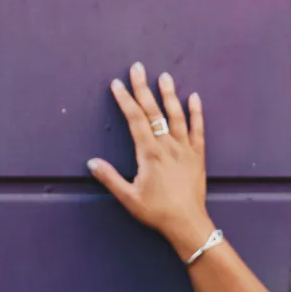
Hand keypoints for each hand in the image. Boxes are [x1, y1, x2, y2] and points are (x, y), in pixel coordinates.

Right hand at [87, 62, 211, 248]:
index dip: (125, 100)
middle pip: (153, 111)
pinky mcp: (198, 155)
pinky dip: (196, 112)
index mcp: (149, 153)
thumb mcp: (128, 197)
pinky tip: (193, 97)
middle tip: (137, 67)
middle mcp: (167, 145)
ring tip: (164, 76)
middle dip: (143, 88)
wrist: (187, 223)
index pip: (135, 119)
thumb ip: (110, 178)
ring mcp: (185, 148)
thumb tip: (92, 162)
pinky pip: (198, 129)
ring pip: (176, 115)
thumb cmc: (156, 212)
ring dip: (169, 94)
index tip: (117, 84)